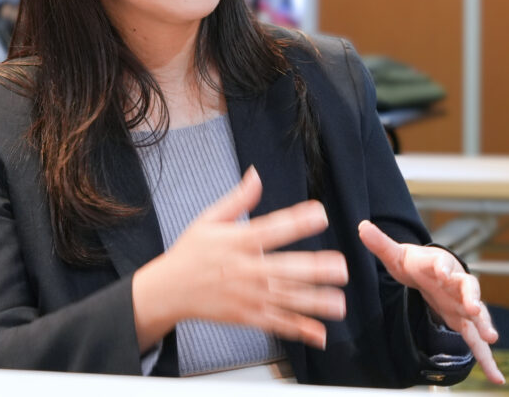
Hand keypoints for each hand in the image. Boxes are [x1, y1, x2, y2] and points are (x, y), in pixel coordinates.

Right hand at [132, 167, 348, 351]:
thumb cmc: (190, 252)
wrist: (169, 289)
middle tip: (340, 268)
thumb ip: (238, 199)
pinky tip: (319, 333)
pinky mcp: (247, 317)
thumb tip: (256, 175)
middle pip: (283, 269)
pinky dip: (299, 330)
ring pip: (285, 299)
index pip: (271, 229)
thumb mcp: (210, 219)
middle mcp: (246, 270)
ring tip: (338, 303)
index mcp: (238, 242)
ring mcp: (247, 296)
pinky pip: (277, 323)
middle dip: (313, 270)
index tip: (319, 214)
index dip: (296, 221)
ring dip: (314, 303)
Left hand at [358, 220, 504, 384]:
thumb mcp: (397, 254)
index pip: (442, 264)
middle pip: (468, 288)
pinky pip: (477, 341)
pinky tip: (496, 377)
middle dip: (472, 298)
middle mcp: (456, 284)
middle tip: (474, 307)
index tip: (442, 271)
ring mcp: (463, 304)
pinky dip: (487, 359)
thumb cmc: (417, 263)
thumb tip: (362, 227)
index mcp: (440, 265)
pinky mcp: (463, 321)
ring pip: (477, 314)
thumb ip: (382, 243)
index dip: (442, 267)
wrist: (432, 271)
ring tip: (491, 337)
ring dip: (484, 325)